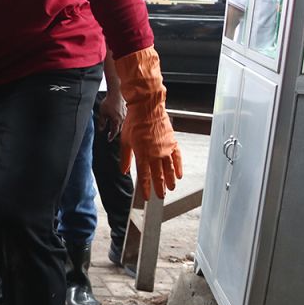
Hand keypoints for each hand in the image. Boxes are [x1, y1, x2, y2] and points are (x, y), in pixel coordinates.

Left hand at [97, 91, 126, 138]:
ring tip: (113, 128)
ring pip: (121, 124)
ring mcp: (125, 115)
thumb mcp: (102, 113)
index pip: (114, 132)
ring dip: (117, 127)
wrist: (116, 93)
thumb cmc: (108, 103)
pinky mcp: (126, 111)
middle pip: (119, 129)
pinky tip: (116, 119)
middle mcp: (122, 119)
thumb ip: (101, 122)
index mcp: (116, 121)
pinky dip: (119, 122)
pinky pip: (123, 119)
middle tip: (110, 135)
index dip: (111, 136)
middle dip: (114, 133)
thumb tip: (100, 130)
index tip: (108, 139)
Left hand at [115, 47, 182, 198]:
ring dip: (169, 180)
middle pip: (158, 175)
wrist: (147, 107)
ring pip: (168, 169)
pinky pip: (177, 157)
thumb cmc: (134, 122)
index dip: (145, 188)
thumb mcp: (125, 140)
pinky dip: (178, 167)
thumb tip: (124, 171)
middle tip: (160, 196)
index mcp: (141, 153)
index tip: (146, 197)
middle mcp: (155, 153)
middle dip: (159, 187)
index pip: (144, 176)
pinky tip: (179, 175)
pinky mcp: (172, 142)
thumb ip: (126, 158)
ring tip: (170, 189)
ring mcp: (165, 148)